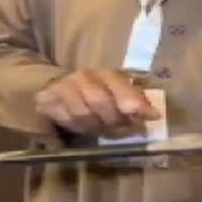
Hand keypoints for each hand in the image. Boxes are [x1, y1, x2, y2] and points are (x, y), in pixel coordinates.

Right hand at [34, 69, 160, 137]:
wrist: (57, 84)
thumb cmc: (95, 91)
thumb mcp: (116, 93)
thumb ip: (133, 101)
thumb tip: (153, 115)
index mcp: (107, 74)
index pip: (122, 88)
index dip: (137, 103)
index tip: (152, 116)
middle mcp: (85, 76)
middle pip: (102, 104)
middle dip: (113, 120)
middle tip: (119, 127)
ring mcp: (65, 86)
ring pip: (83, 116)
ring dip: (94, 126)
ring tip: (99, 126)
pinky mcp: (48, 97)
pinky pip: (66, 120)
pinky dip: (76, 127)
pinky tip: (81, 124)